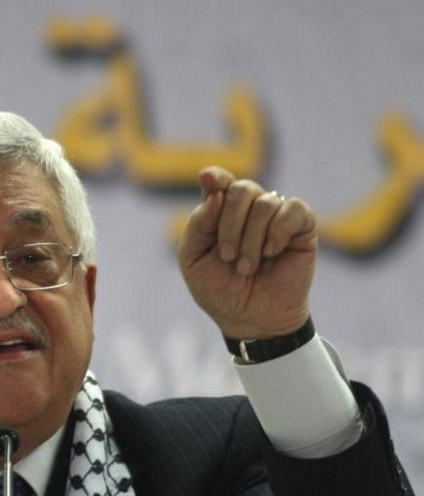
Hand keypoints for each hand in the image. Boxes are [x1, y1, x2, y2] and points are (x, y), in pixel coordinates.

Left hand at [178, 167, 317, 338]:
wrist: (251, 319)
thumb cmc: (219, 290)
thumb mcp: (193, 261)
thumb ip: (198, 226)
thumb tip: (215, 194)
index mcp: (219, 212)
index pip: (218, 181)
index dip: (215, 176)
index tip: (208, 179)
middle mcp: (248, 209)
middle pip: (241, 189)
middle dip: (230, 224)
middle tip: (228, 256)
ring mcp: (276, 216)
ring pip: (265, 203)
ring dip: (251, 239)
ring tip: (248, 268)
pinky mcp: (302, 227)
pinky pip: (294, 210)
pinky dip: (278, 231)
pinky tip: (271, 252)